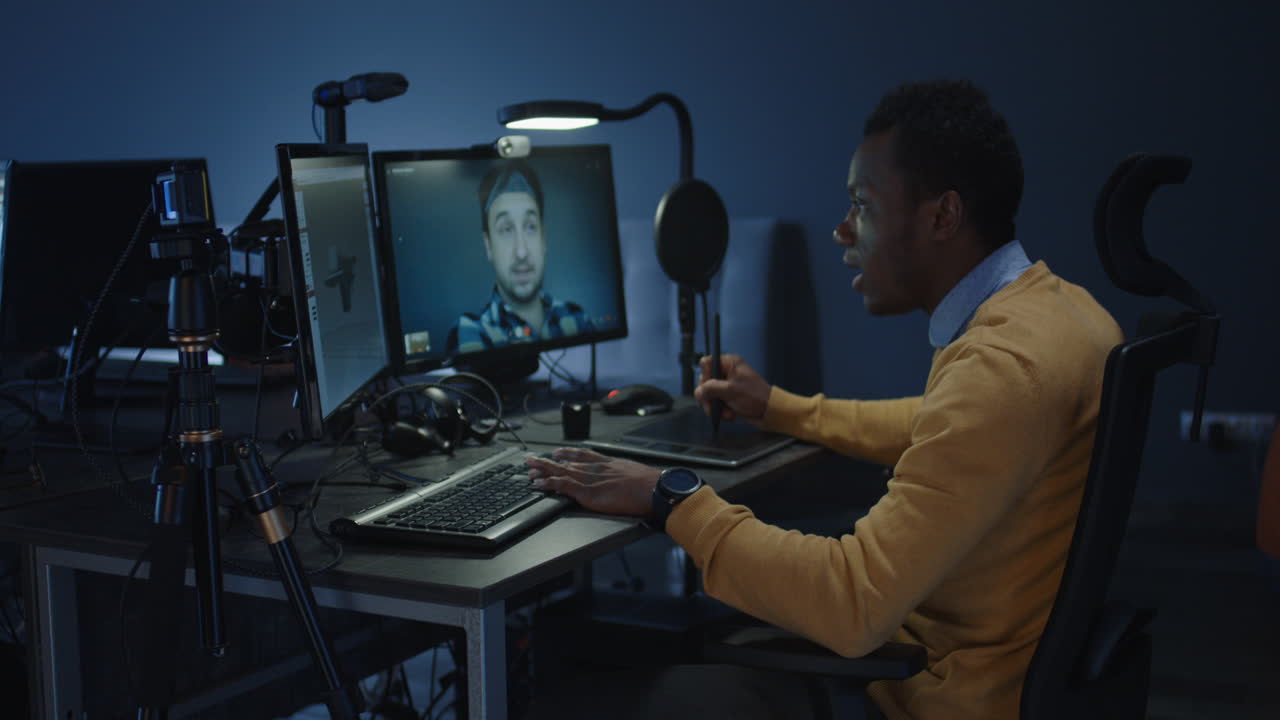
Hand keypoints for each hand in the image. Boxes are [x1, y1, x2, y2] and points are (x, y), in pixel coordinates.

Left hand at [526, 447, 660, 517]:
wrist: (653, 489)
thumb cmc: (649, 485)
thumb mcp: (635, 473)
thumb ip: (624, 475)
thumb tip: (627, 481)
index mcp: (608, 463)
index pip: (582, 455)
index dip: (567, 454)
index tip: (557, 452)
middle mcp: (596, 468)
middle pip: (567, 463)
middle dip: (549, 462)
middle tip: (533, 460)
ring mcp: (591, 479)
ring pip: (561, 471)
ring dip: (544, 470)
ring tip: (530, 469)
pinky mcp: (588, 492)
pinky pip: (563, 486)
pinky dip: (549, 483)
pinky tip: (539, 483)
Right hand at [695, 353, 770, 423]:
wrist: (770, 412)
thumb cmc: (754, 397)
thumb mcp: (730, 390)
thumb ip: (710, 388)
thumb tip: (698, 391)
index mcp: (729, 363)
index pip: (707, 363)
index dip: (705, 375)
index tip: (710, 386)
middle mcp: (727, 372)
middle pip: (705, 381)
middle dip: (709, 397)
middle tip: (713, 407)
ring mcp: (728, 385)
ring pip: (709, 395)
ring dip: (716, 407)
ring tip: (727, 414)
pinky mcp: (729, 397)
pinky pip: (716, 403)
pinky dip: (721, 411)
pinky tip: (730, 415)